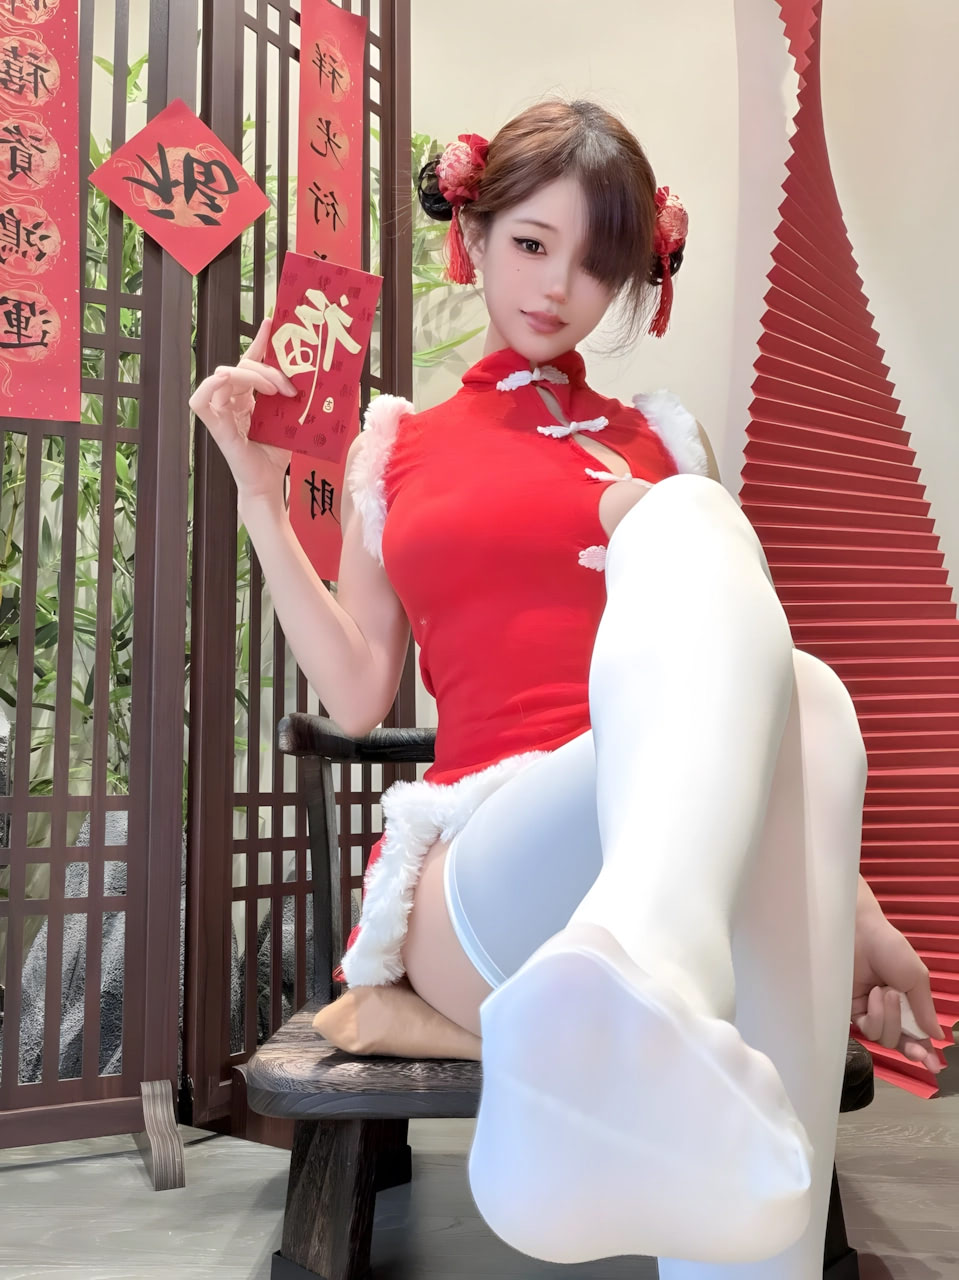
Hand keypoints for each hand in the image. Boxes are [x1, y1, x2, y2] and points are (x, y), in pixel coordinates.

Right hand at [189, 316, 296, 502]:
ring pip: (225, 375)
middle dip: (266, 368)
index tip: (273, 322)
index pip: (251, 361)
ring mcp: (222, 411)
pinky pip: (200, 400)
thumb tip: (323, 378)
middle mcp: (232, 400)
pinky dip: (211, 386)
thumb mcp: (291, 418)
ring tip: (273, 390)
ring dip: (250, 376)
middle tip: (288, 385)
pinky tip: (226, 379)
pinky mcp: (215, 426)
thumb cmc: (278, 454)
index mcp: (248, 396)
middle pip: (241, 366)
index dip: (260, 341)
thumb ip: (296, 398)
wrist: (270, 483)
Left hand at [852, 899, 945, 1073]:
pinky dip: (875, 1015)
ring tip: (887, 992)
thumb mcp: (916, 977)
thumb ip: (925, 1008)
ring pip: (884, 1037)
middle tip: (916, 1048)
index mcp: (906, 1003)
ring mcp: (867, 1011)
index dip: (924, 1051)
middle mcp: (887, 1010)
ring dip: (890, 1018)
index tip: (933, 1065)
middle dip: (909, 1043)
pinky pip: (866, 1029)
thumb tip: (937, 1036)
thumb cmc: (889, 948)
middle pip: (900, 1042)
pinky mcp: (849, 1010)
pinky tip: (874, 995)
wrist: (858, 933)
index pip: (916, 1034)